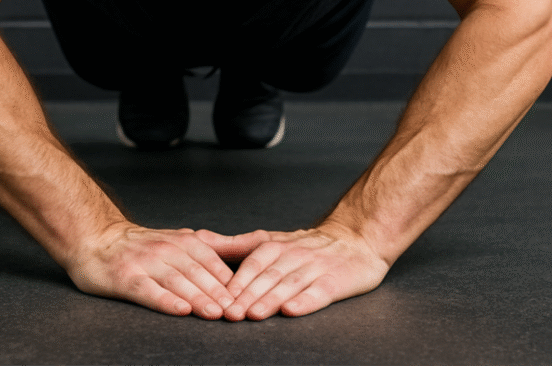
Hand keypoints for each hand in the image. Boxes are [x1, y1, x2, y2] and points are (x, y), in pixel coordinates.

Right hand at [66, 221, 265, 319]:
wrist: (97, 240)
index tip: (248, 299)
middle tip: (238, 313)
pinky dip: (165, 301)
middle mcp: (166, 249)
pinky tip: (180, 310)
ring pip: (177, 282)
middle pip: (199, 273)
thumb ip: (212, 247)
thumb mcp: (180, 239)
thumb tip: (252, 248)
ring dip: (199, 298)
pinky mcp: (126, 277)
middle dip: (220, 293)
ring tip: (216, 314)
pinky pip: (148, 290)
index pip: (213, 262)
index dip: (232, 282)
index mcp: (184, 241)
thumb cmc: (142, 246)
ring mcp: (145, 263)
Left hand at [197, 225, 389, 320]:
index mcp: (275, 246)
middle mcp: (294, 255)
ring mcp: (315, 268)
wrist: (354, 239)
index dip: (235, 281)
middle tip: (229, 313)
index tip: (217, 297)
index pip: (252, 264)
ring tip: (254, 314)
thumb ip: (232, 244)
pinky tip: (292, 310)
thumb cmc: (305, 245)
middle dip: (247, 295)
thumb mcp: (267, 240)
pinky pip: (320, 291)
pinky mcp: (336, 281)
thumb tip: (197, 238)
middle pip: (267, 276)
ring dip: (271, 300)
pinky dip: (306, 301)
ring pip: (290, 284)